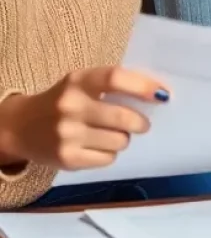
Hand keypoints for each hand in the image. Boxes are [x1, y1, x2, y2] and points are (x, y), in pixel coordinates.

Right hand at [0, 67, 168, 171]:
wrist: (19, 127)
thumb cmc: (64, 100)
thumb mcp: (81, 83)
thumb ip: (113, 85)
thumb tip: (158, 96)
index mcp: (78, 81)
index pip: (115, 79)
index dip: (144, 86)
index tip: (163, 94)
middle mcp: (70, 107)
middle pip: (122, 117)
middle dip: (140, 122)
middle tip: (143, 123)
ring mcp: (67, 135)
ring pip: (119, 141)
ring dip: (124, 139)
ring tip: (114, 134)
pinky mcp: (66, 159)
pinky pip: (107, 159)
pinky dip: (110, 153)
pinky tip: (98, 146)